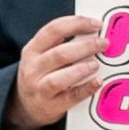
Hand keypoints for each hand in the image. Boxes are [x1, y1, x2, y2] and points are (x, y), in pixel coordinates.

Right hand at [8, 10, 102, 129]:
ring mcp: (39, 89)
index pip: (54, 30)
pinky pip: (70, 97)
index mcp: (32, 50)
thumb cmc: (41, 74)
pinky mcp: (51, 106)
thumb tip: (93, 32)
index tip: (96, 24)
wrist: (25, 105)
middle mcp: (32, 69)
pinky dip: (86, 89)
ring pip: (60, 78)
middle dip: (86, 46)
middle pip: (60, 54)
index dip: (77, 24)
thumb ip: (61, 43)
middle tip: (103, 44)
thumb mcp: (41, 55)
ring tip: (96, 64)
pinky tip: (97, 82)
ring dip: (81, 69)